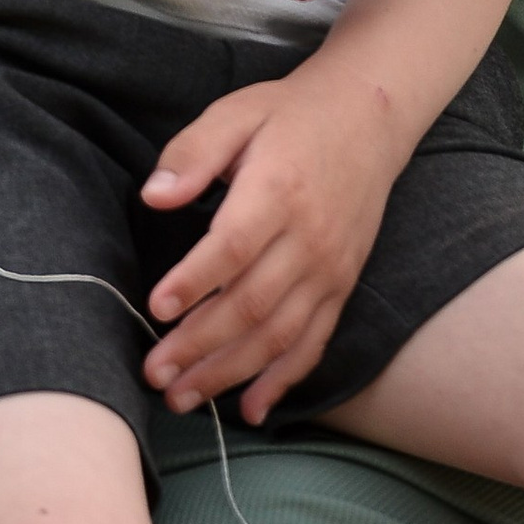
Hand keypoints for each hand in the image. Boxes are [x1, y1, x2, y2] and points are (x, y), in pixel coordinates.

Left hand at [139, 57, 409, 423]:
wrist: (368, 119)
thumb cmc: (290, 116)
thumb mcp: (237, 113)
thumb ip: (194, 153)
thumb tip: (154, 195)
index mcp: (279, 190)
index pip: (233, 247)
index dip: (195, 282)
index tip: (156, 308)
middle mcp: (310, 239)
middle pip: (252, 304)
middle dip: (199, 346)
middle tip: (154, 373)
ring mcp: (330, 270)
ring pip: (279, 335)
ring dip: (230, 373)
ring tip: (183, 398)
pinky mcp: (341, 288)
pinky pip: (313, 344)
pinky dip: (284, 381)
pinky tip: (252, 409)